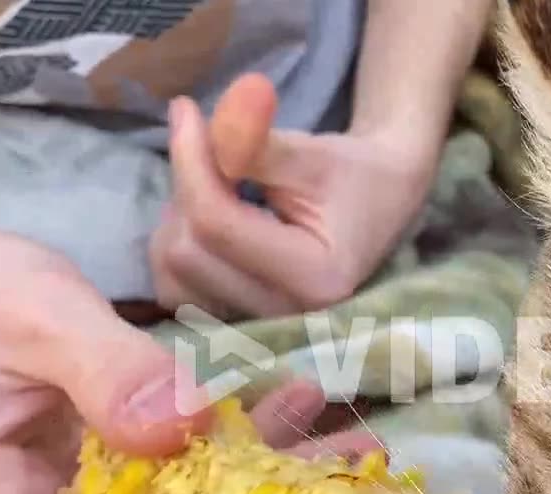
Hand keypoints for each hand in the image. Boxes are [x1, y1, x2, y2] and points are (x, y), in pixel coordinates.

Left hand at [150, 74, 435, 318]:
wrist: (380, 204)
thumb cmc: (351, 174)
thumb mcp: (311, 150)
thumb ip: (253, 140)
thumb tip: (189, 116)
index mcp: (315, 278)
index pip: (217, 223)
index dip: (190, 158)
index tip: (186, 109)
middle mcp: (286, 316)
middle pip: (186, 253)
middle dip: (188, 191)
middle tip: (213, 152)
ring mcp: (259, 328)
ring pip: (171, 275)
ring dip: (179, 222)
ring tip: (217, 190)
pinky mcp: (238, 325)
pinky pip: (174, 290)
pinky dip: (180, 247)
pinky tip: (210, 221)